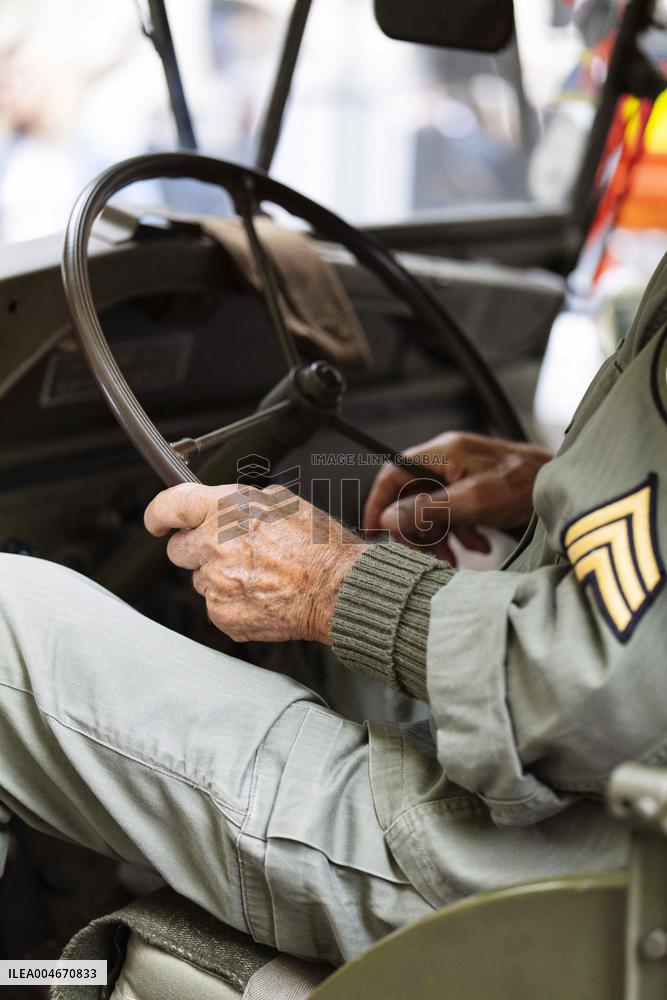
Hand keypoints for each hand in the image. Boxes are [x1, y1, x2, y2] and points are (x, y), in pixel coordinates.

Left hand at [144, 483, 367, 643]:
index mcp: (228, 509)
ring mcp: (217, 582)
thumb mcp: (282, 502)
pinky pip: (215, 605)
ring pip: (200, 579)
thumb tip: (219, 506)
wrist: (339, 589)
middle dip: (196, 549)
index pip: (170, 505)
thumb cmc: (320, 546)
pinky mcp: (222, 614)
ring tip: (258, 575)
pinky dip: (233, 602)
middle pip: (178, 549)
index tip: (158, 522)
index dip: (158, 514)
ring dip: (220, 577)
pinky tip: (260, 594)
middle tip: (228, 552)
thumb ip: (240, 503)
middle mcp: (216, 543)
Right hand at [363, 432, 551, 562]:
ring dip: (438, 538)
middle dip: (415, 530)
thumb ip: (428, 509)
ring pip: (431, 510)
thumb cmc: (528, 486)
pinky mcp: (478, 492)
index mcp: (444, 453)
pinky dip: (461, 535)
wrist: (571, 488)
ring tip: (452, 561)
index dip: (378, 502)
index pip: (393, 473)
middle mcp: (449, 460)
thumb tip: (387, 518)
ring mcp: (464, 476)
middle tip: (424, 557)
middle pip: (410, 496)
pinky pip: (454, 515)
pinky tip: (479, 547)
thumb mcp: (474, 501)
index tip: (374, 532)